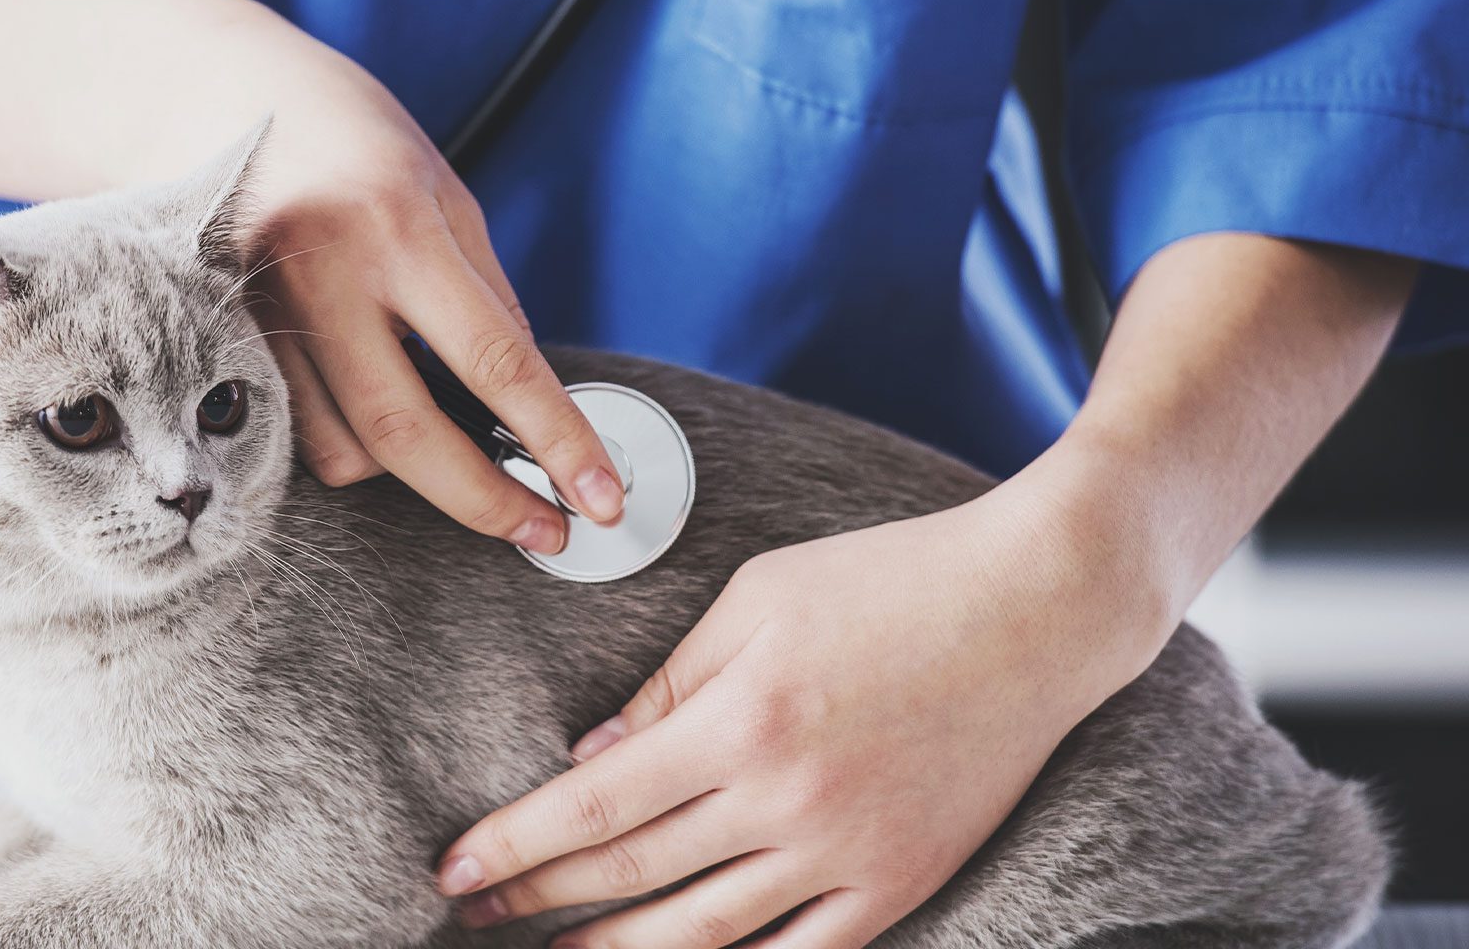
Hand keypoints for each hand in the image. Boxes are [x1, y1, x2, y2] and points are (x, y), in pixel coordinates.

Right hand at [243, 69, 622, 552]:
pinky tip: (377, 412)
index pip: (494, 361)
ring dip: (410, 471)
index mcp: (395, 226)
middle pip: (407, 433)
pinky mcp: (224, 346)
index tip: (600, 500)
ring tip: (445, 439)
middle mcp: (321, 276)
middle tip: (544, 532)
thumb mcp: (447, 197)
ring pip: (345, 451)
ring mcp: (262, 317)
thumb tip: (535, 408)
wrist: (220, 95)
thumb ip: (488, 300)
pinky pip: (299, 436)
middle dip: (485, 501)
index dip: (557, 441)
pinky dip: (352, 445)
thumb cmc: (353, 142)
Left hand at [435, 479, 1171, 948]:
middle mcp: (789, 800)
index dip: (515, 844)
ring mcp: (850, 852)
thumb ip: (668, 686)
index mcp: (742, 720)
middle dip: (539, 897)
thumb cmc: (889, 580)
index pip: (596, 806)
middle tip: (473, 912)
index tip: (453, 869)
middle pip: (633, 875)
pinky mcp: (903, 879)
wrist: (1038, 608)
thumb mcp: (757, 600)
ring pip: (706, 933)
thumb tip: (591, 761)